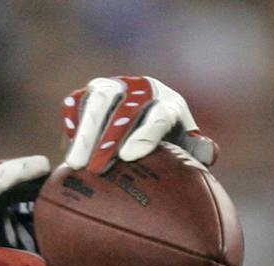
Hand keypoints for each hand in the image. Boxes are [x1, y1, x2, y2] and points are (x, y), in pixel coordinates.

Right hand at [62, 76, 215, 174]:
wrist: (146, 131)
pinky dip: (71, 124)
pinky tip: (65, 152)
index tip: (128, 157)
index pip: (158, 114)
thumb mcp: (186, 154)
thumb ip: (197, 154)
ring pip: (96, 102)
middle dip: (108, 137)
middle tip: (97, 169)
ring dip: (85, 134)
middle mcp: (139, 89)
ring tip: (74, 166)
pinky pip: (76, 103)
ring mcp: (113, 88)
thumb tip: (209, 152)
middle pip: (123, 106)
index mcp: (168, 103)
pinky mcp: (89, 94)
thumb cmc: (170, 152)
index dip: (145, 133)